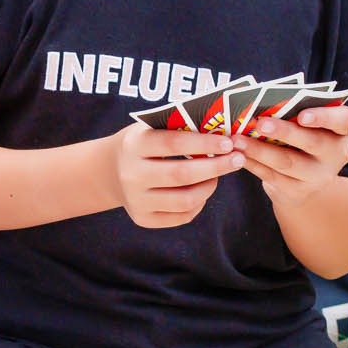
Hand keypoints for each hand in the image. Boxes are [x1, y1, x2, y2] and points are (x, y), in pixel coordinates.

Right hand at [108, 123, 245, 227]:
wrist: (110, 171)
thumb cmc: (142, 144)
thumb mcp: (151, 128)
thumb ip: (179, 128)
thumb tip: (222, 129)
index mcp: (134, 145)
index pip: (173, 143)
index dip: (204, 143)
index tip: (228, 142)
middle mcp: (131, 174)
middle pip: (182, 174)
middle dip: (216, 166)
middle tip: (238, 159)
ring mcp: (136, 200)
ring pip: (185, 199)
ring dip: (209, 187)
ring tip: (217, 176)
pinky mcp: (142, 218)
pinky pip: (181, 216)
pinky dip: (198, 204)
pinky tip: (201, 191)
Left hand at [232, 105, 347, 209]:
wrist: (306, 181)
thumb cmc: (302, 138)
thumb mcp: (308, 126)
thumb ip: (294, 112)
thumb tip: (261, 103)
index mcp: (341, 131)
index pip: (343, 120)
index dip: (324, 117)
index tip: (303, 115)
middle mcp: (335, 154)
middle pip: (312, 142)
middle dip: (285, 132)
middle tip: (260, 123)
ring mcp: (318, 176)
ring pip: (287, 162)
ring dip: (260, 150)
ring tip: (237, 140)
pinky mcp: (298, 191)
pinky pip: (272, 176)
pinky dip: (253, 164)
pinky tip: (238, 155)